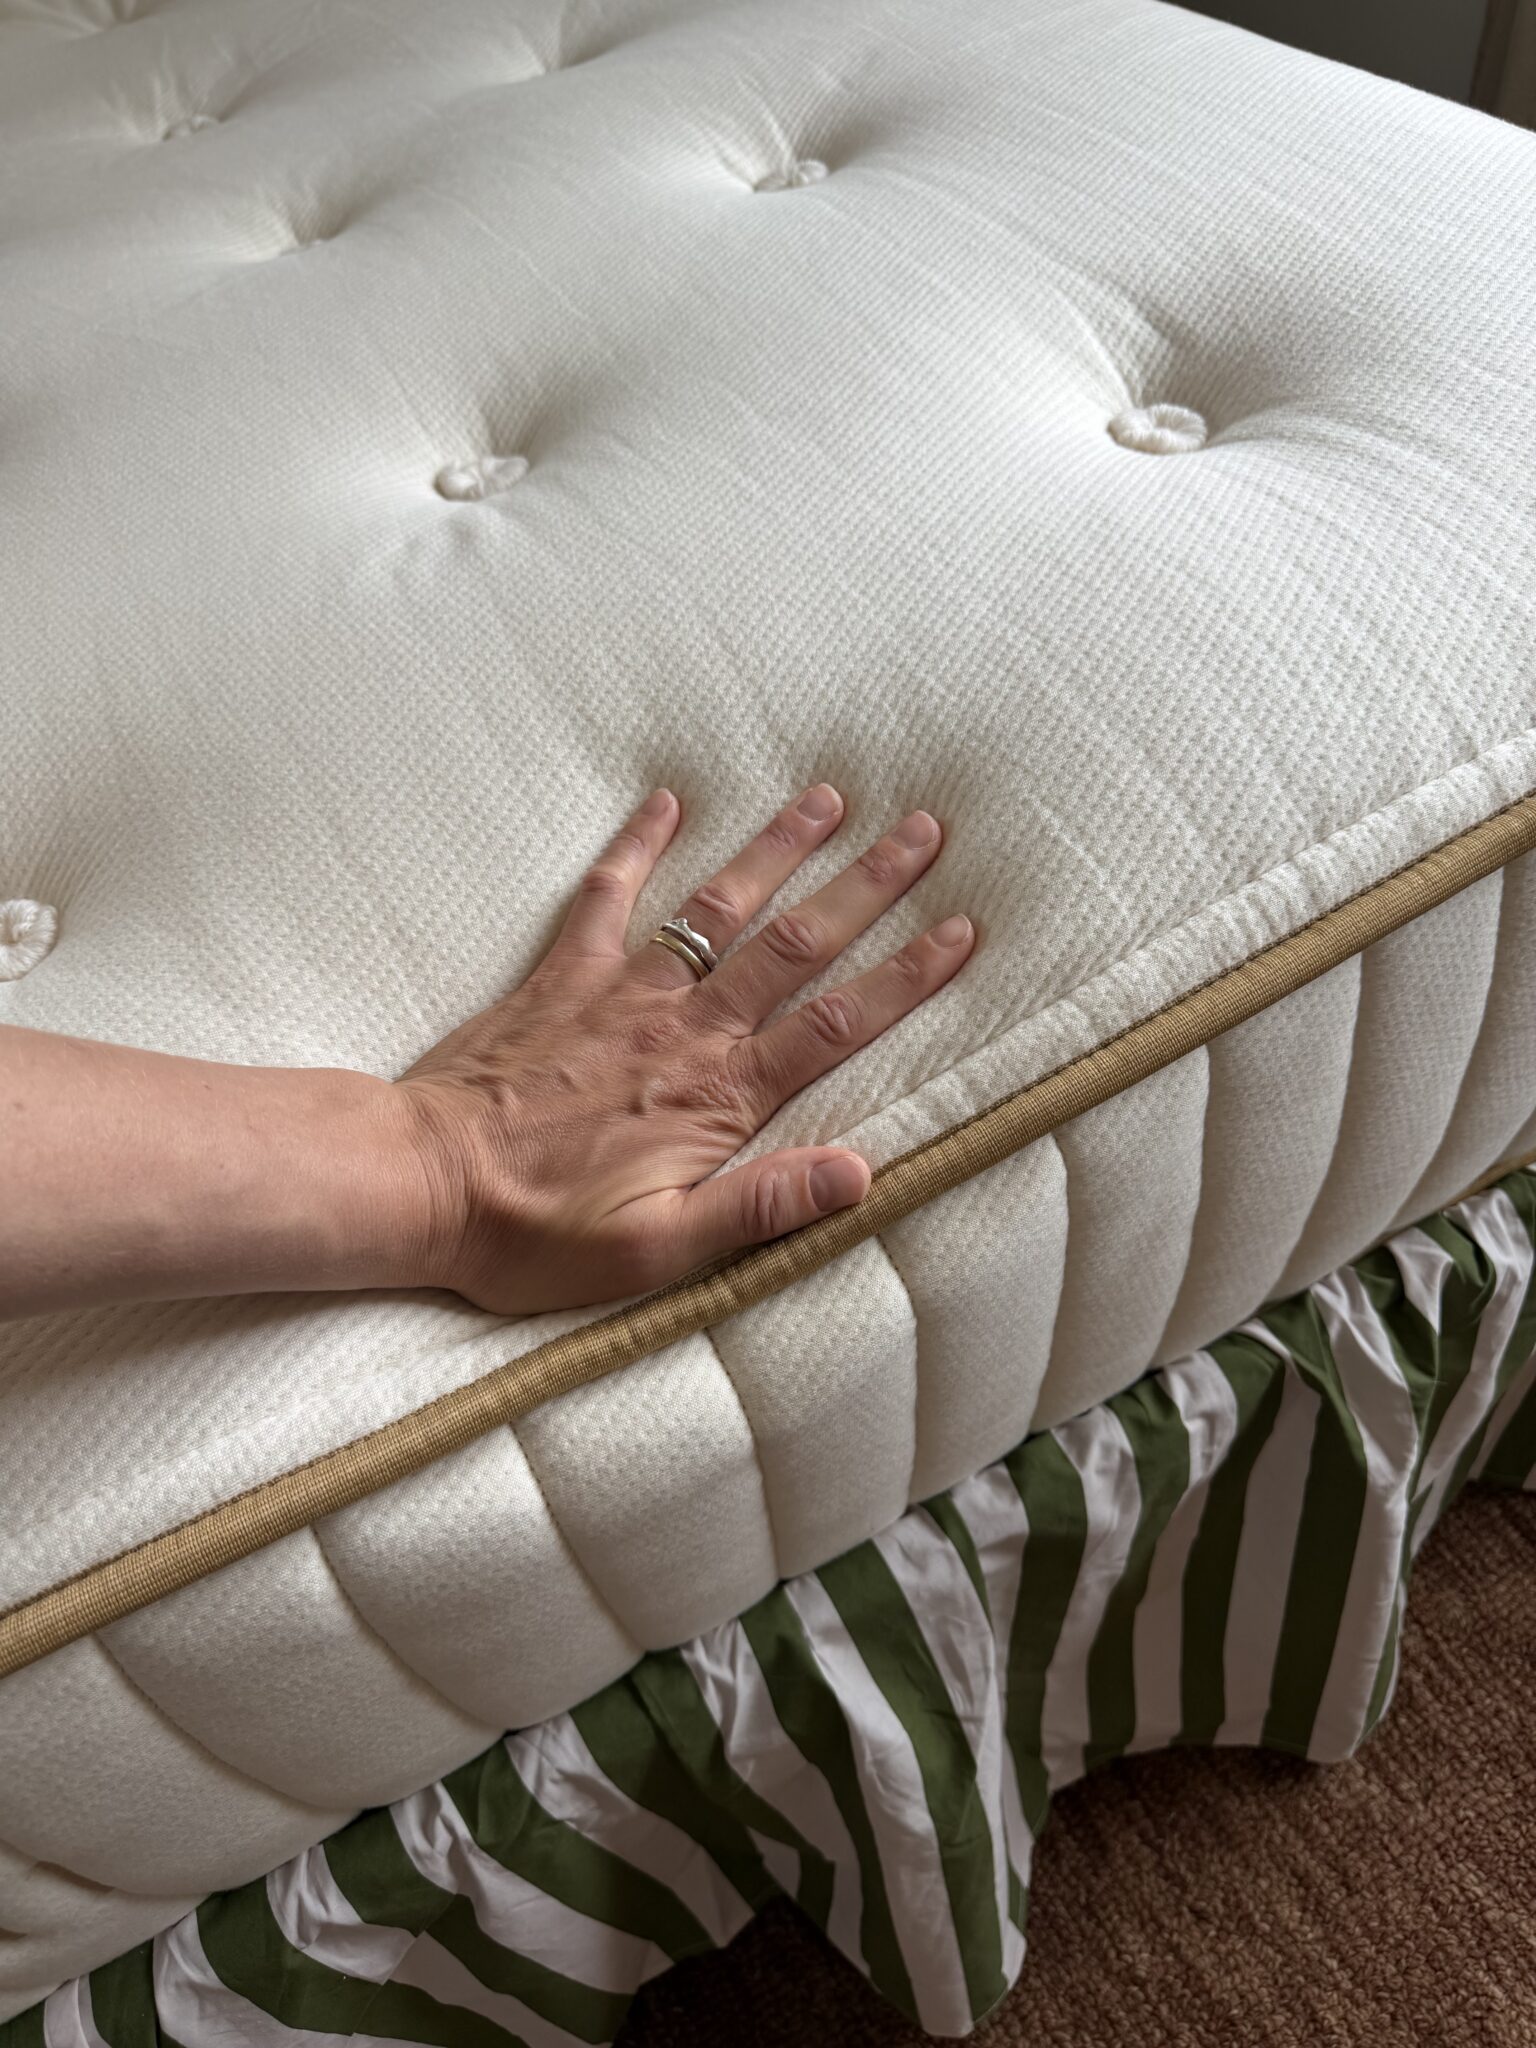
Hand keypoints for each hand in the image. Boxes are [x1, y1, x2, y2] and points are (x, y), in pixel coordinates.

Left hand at [394, 784, 974, 1312]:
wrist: (422, 1184)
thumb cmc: (538, 1232)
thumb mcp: (660, 1249)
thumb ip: (762, 1206)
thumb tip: (863, 1174)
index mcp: (718, 1097)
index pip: (834, 1026)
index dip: (905, 977)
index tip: (961, 929)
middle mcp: (683, 1030)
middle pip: (795, 945)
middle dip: (867, 886)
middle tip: (924, 829)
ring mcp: (621, 994)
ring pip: (718, 907)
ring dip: (777, 849)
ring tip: (829, 796)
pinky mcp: (561, 978)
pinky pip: (606, 897)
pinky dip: (637, 845)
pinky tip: (667, 800)